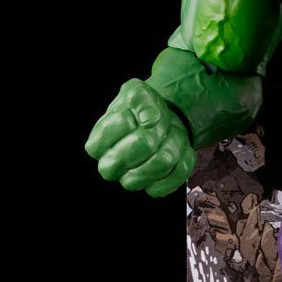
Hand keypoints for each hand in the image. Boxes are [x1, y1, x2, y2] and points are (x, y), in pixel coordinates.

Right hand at [85, 79, 195, 195]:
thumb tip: (150, 120)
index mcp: (96, 144)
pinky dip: (185, 158)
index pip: (124, 122)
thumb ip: (139, 99)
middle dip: (159, 128)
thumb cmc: (140, 111)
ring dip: (175, 142)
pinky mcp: (154, 189)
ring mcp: (131, 181)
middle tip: (160, 125)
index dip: (140, 112)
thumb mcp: (136, 92)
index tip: (140, 113)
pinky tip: (178, 150)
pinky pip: (177, 175)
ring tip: (171, 134)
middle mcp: (110, 167)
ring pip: (163, 162)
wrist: (158, 127)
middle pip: (144, 145)